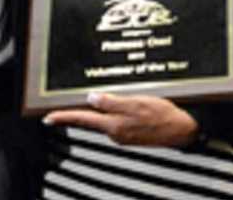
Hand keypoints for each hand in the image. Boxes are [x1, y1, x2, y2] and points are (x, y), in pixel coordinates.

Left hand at [43, 92, 197, 146]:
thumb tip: (90, 98)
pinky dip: (107, 111)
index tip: (47, 118)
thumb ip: (112, 102)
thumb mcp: (136, 104)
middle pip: (88, 121)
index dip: (63, 118)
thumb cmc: (163, 115)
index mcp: (114, 126)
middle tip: (57, 109)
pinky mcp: (132, 131)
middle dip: (73, 114)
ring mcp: (124, 133)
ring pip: (101, 119)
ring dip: (91, 111)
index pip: (82, 120)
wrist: (184, 129)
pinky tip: (108, 102)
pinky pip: (113, 119)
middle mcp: (116, 132)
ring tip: (83, 99)